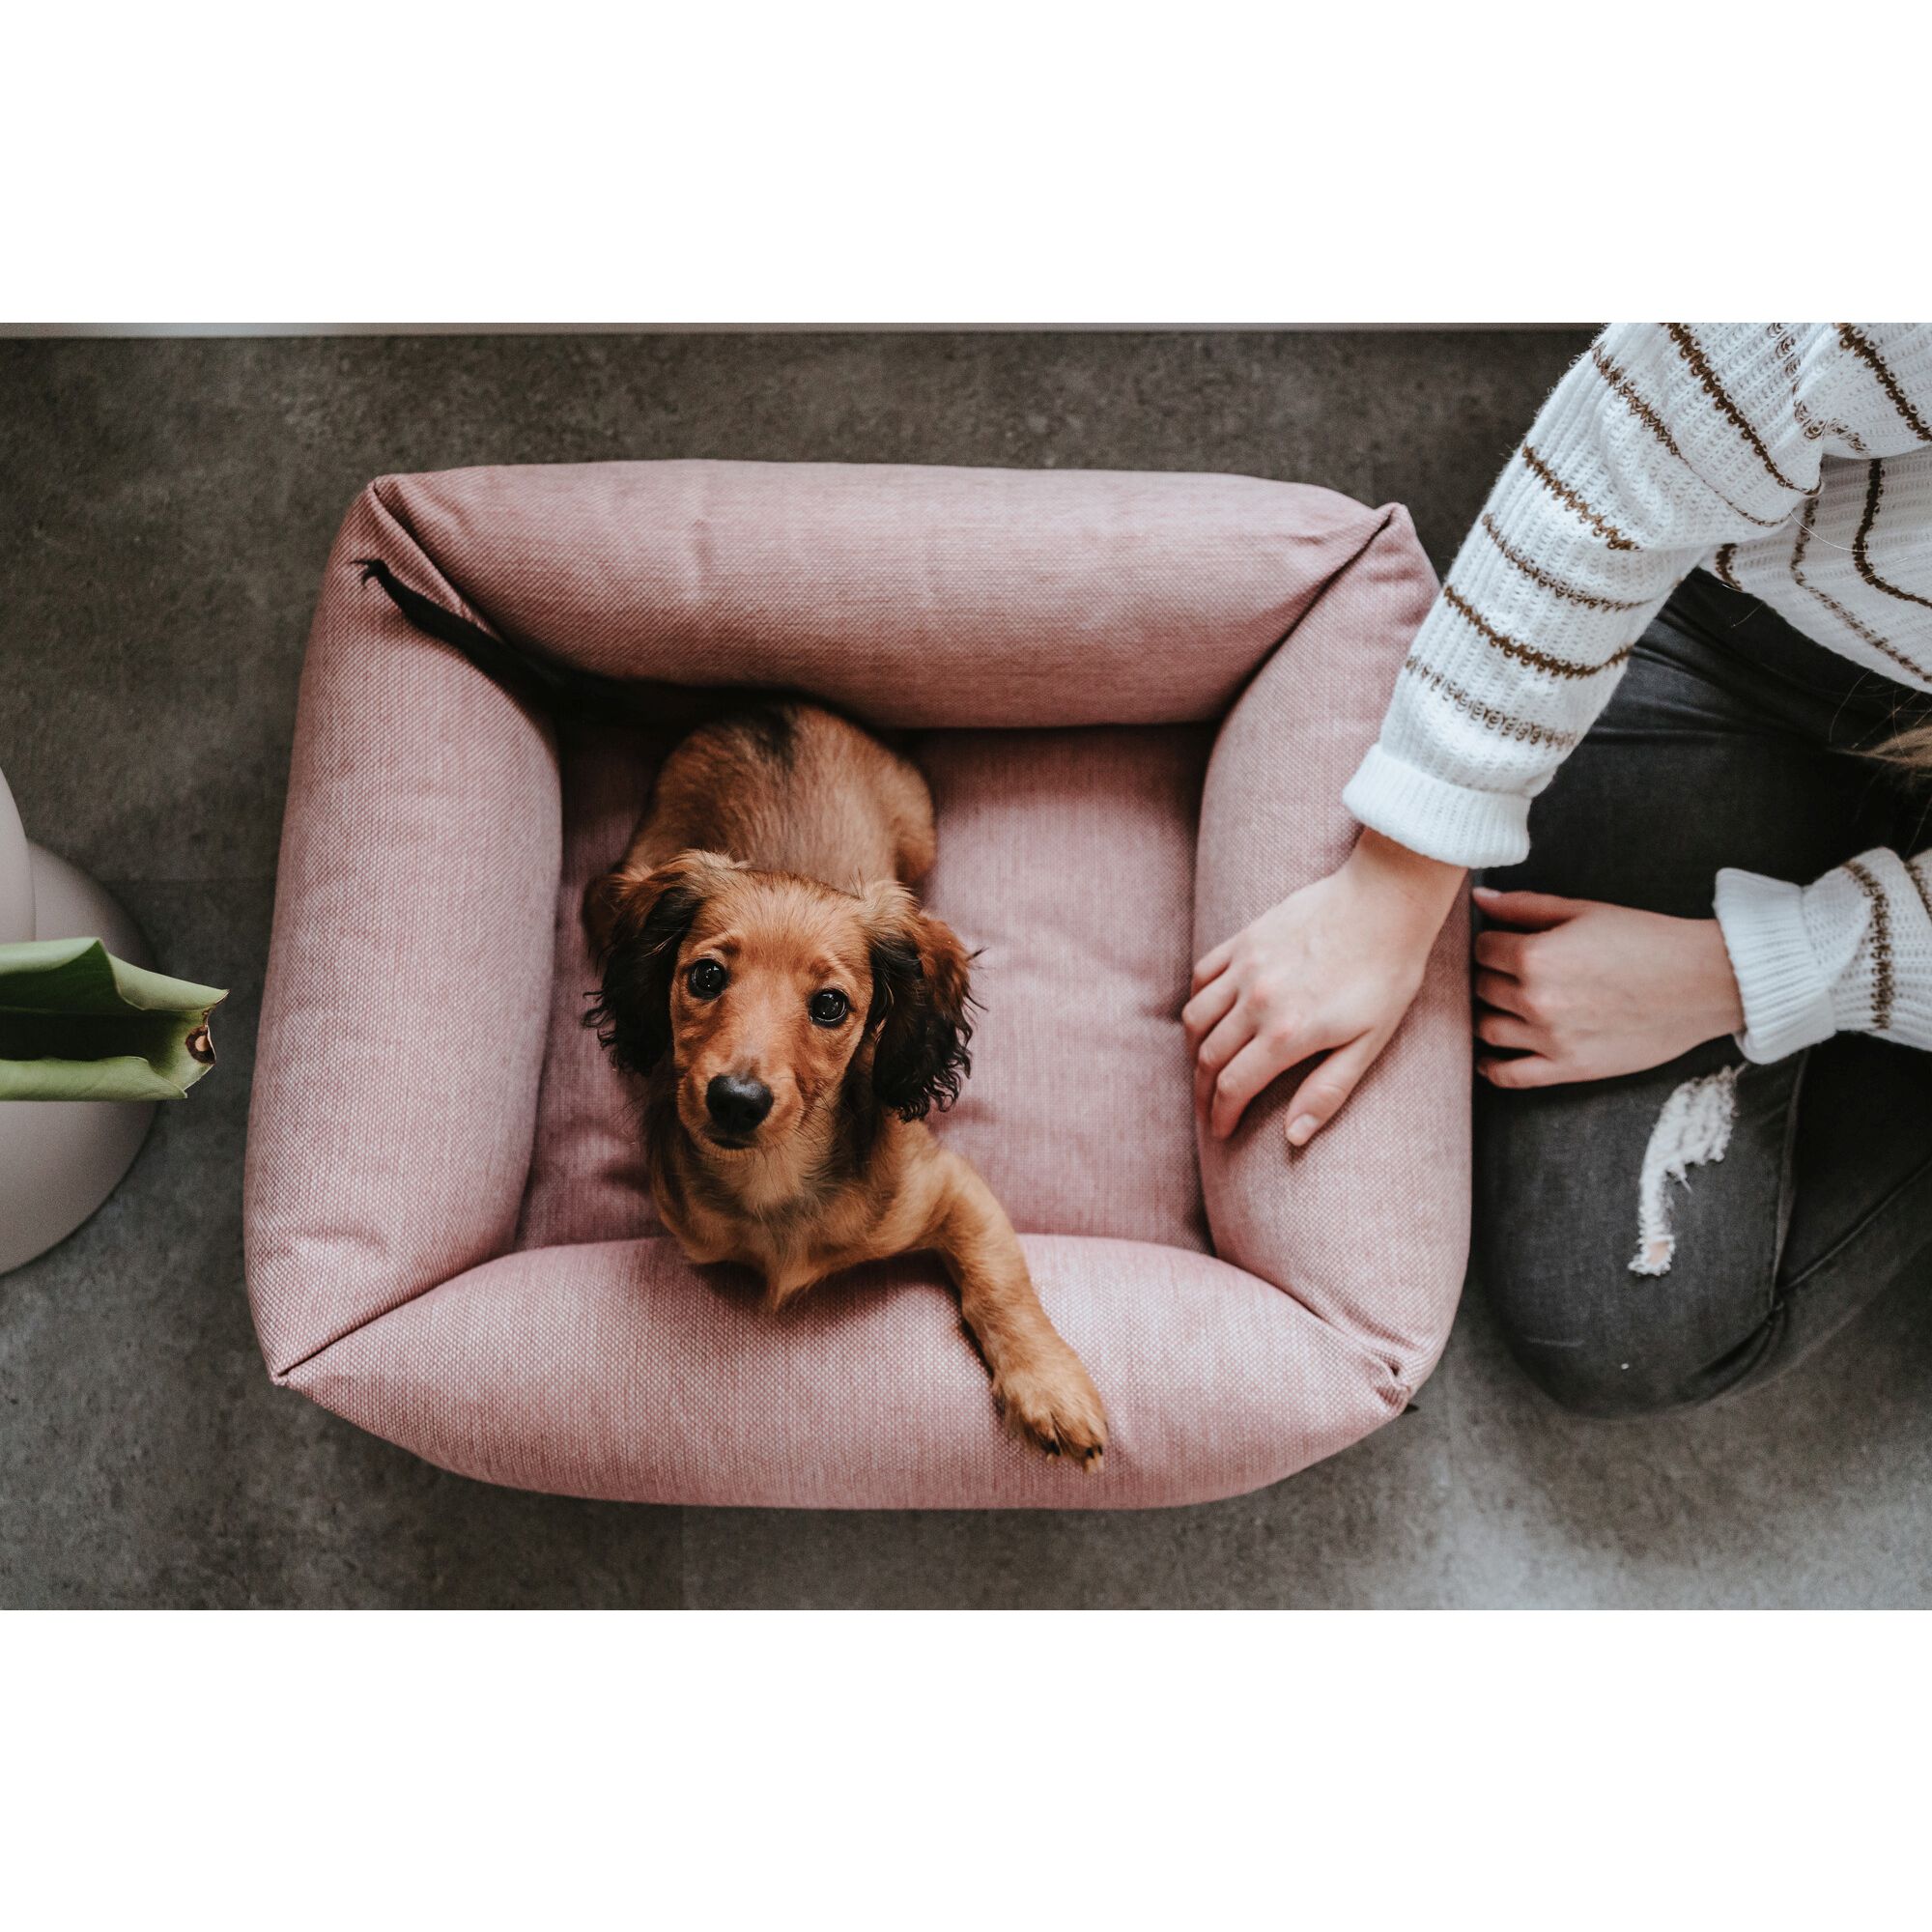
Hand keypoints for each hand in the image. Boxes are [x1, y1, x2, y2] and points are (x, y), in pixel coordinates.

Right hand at [1185, 829, 1464, 1145]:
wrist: (1386, 901)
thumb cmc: (1387, 975)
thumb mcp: (1370, 1043)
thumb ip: (1328, 1091)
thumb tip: (1293, 1136)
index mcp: (1288, 1034)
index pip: (1233, 1086)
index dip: (1220, 1115)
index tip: (1219, 1132)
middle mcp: (1257, 1002)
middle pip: (1208, 1058)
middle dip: (1203, 1092)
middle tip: (1207, 1110)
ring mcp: (1246, 967)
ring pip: (1197, 1019)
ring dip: (1194, 1050)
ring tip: (1203, 1068)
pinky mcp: (1245, 939)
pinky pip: (1203, 976)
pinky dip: (1198, 1001)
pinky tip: (1207, 1015)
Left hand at [1472, 886, 1744, 1087]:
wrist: (1703, 982)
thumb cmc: (1647, 941)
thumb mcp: (1585, 911)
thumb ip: (1525, 906)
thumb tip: (1480, 899)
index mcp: (1536, 956)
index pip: (1483, 949)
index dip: (1493, 942)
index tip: (1505, 943)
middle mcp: (1535, 999)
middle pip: (1483, 987)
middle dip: (1492, 975)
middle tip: (1510, 972)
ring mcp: (1549, 1038)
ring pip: (1487, 1028)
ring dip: (1489, 1014)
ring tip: (1503, 1006)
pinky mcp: (1568, 1068)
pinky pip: (1510, 1076)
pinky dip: (1491, 1068)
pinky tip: (1489, 1058)